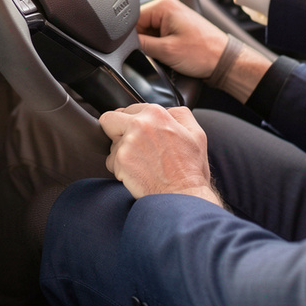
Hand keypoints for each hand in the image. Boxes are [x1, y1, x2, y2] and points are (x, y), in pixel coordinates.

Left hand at [99, 103, 221, 204]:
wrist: (183, 197)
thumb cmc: (191, 169)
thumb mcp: (196, 134)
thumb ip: (180, 114)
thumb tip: (167, 110)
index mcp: (156, 114)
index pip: (128, 109)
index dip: (132, 122)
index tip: (138, 133)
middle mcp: (139, 124)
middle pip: (109, 120)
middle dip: (116, 131)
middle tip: (131, 145)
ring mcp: (128, 142)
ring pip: (111, 144)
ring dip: (121, 153)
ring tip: (142, 164)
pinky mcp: (120, 161)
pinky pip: (111, 162)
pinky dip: (120, 169)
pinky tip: (138, 173)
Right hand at [137, 0, 227, 78]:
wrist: (223, 60)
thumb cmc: (203, 52)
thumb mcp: (165, 51)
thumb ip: (141, 44)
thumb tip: (126, 43)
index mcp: (164, 5)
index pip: (132, 18)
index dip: (132, 37)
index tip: (139, 49)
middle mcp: (168, 6)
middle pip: (140, 25)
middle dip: (145, 41)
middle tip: (159, 52)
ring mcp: (173, 15)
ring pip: (149, 31)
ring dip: (154, 44)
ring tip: (169, 51)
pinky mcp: (177, 25)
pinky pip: (159, 34)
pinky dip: (161, 45)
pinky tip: (172, 51)